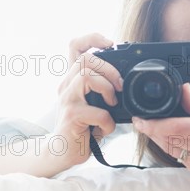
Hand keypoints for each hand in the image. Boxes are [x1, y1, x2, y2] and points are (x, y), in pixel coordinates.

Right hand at [53, 33, 122, 167]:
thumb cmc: (83, 127)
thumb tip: (126, 80)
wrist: (63, 152)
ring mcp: (66, 100)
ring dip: (108, 90)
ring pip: (87, 77)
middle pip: (86, 60)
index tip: (110, 44)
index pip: (75, 46)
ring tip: (111, 104)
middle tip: (120, 87)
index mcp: (73, 79)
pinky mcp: (71, 117)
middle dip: (110, 70)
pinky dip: (108, 122)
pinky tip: (104, 129)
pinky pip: (98, 112)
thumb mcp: (94, 103)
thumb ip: (103, 88)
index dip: (92, 38)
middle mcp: (66, 86)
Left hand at [132, 83, 189, 190]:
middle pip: (168, 140)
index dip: (153, 124)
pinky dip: (172, 149)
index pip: (175, 128)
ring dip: (159, 139)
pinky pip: (179, 160)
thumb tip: (182, 90)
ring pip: (170, 151)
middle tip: (141, 121)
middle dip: (151, 130)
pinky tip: (171, 140)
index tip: (140, 119)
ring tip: (152, 128)